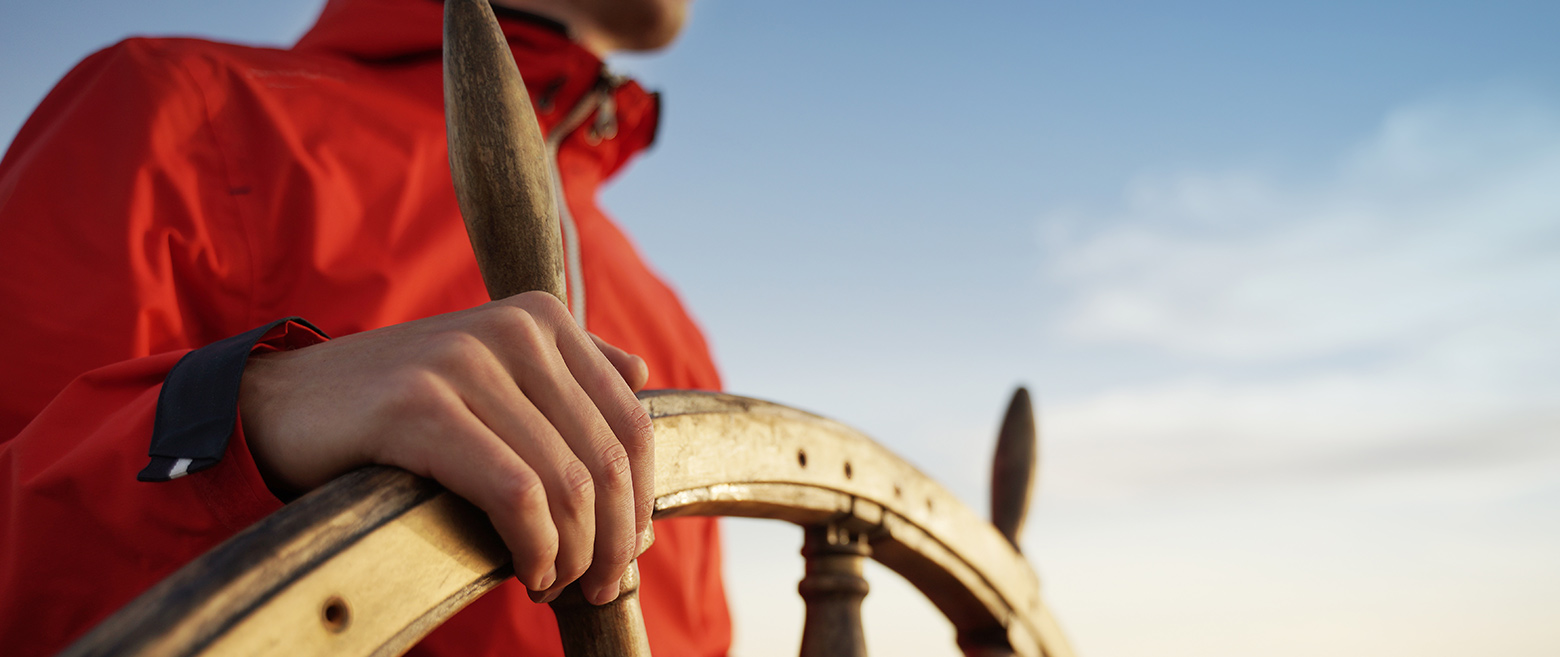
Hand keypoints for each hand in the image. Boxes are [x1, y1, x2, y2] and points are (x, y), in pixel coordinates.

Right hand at [238, 291, 652, 604]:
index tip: (627, 551)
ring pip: (568, 482)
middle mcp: (514, 329)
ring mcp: (465, 361)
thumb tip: (641, 374)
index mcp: (541, 317)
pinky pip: (515, 494)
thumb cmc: (395, 407)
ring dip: (574, 554)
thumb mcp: (486, 371)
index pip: (633, 421)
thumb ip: (564, 369)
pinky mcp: (420, 406)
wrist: (279, 404)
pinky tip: (527, 572)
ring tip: (554, 586)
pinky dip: (535, 547)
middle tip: (600, 587)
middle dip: (614, 539)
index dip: (642, 499)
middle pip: (608, 457)